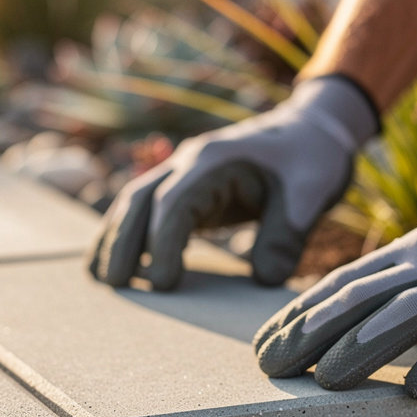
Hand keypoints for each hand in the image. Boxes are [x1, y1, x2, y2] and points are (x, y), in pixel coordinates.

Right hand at [87, 76, 377, 289]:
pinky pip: (151, 212)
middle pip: (140, 200)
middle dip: (122, 242)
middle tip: (113, 286)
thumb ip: (287, 235)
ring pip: (136, 203)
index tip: (164, 283)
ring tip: (102, 280)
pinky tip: (121, 266)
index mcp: (215, 160)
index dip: (163, 243)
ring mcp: (185, 174)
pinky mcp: (190, 191)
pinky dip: (132, 236)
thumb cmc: (313, 159)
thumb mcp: (310, 194)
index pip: (175, 202)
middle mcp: (190, 162)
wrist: (314, 131)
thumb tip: (263, 279)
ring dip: (116, 238)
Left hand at [254, 142, 416, 398]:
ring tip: (324, 381)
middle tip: (270, 368)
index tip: (264, 345)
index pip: (344, 283)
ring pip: (407, 313)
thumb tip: (364, 334)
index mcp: (416, 250)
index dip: (299, 315)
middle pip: (361, 297)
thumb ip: (410, 290)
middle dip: (310, 334)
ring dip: (362, 347)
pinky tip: (416, 389)